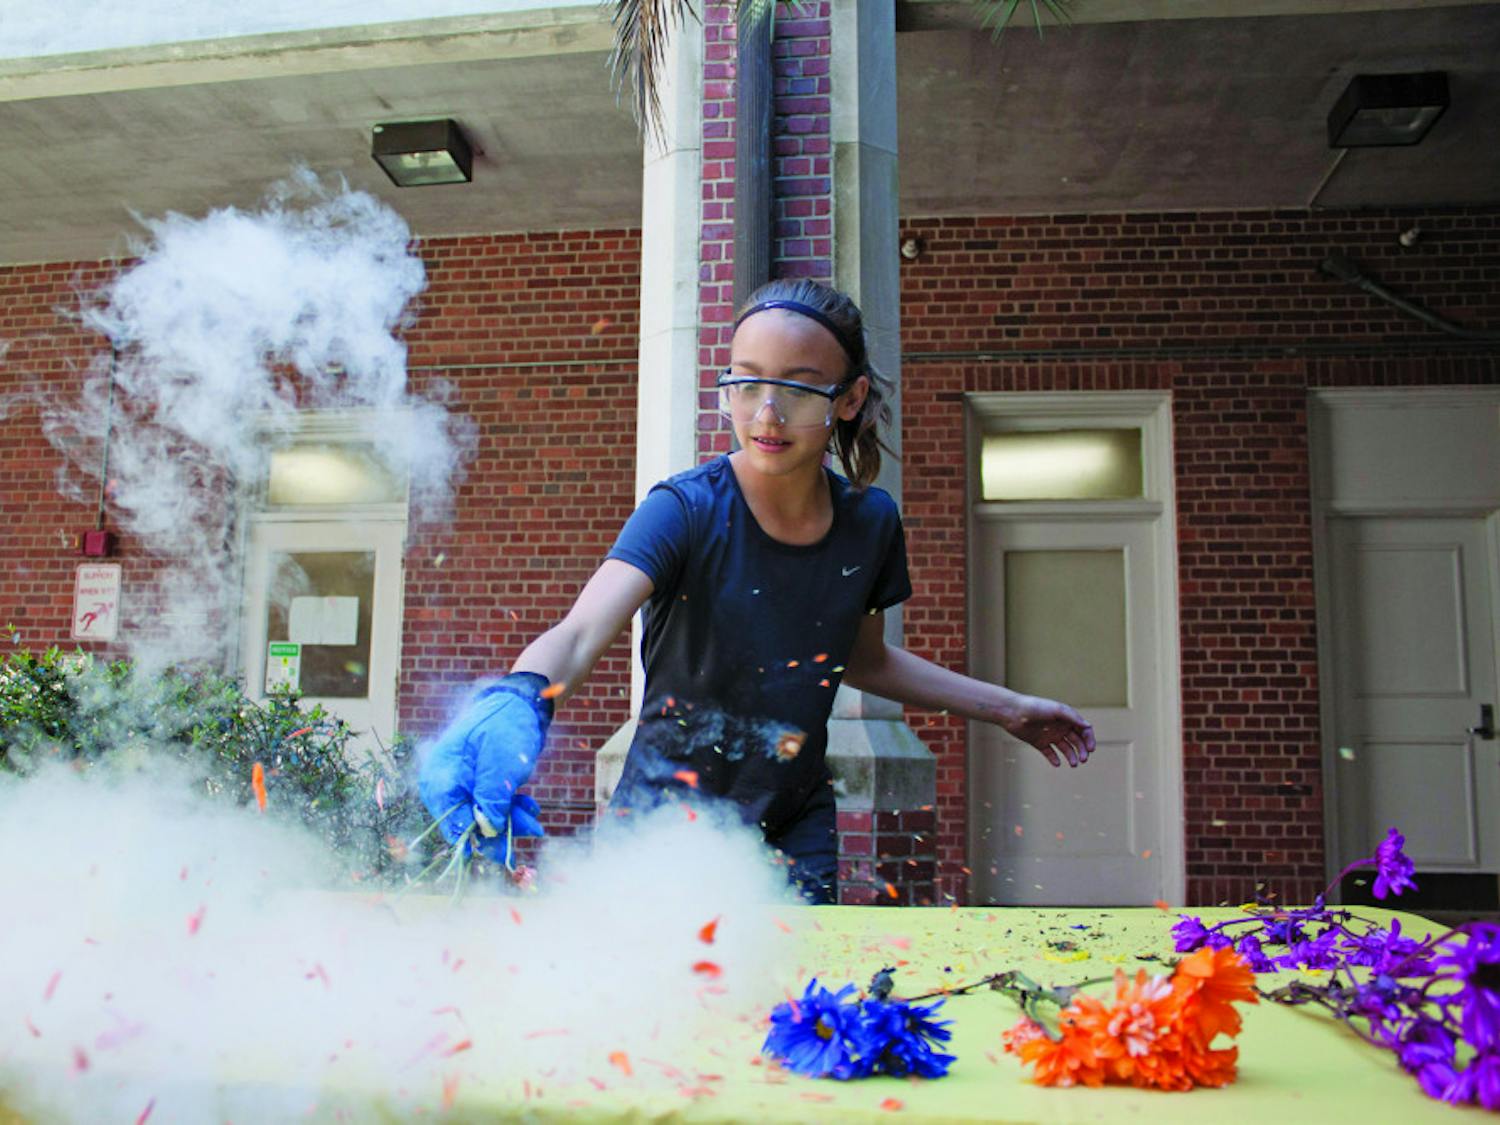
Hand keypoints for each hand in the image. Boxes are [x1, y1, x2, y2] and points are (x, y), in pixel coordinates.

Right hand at [418, 673, 552, 863]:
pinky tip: (529, 805)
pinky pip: (489, 805)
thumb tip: (488, 831)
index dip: (475, 839)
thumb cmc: (506, 726)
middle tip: (534, 828)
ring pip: (482, 816)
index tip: (501, 850)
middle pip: (468, 821)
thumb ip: (492, 798)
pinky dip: (510, 808)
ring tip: (534, 813)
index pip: (451, 821)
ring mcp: (461, 783)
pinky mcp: (476, 783)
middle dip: (501, 828)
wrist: (518, 702)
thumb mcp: (501, 764)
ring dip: (510, 819)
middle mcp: (445, 783)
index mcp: (442, 776)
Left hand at [999, 694, 1094, 767]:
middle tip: (1083, 759)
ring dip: (1071, 756)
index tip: (1091, 749)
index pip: (1083, 730)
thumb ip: (1073, 717)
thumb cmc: (1035, 707)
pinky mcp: (1039, 743)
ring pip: (1065, 749)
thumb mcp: (1056, 710)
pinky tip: (1057, 763)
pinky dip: (1054, 759)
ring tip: (1073, 764)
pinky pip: (1050, 753)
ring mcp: (1050, 736)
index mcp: (1066, 718)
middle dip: (1082, 750)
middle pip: (1077, 741)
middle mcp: (1060, 727)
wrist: (1013, 712)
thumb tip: (1088, 726)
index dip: (1089, 739)